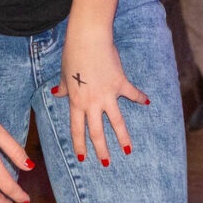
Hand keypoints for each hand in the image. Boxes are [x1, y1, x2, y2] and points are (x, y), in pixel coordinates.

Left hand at [52, 27, 149, 166]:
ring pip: (116, 122)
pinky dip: (140, 98)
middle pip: (97, 132)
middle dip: (101, 149)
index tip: (83, 157)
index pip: (77, 129)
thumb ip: (63, 88)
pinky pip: (132, 93)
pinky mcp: (120, 83)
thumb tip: (55, 94)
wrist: (88, 39)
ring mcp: (108, 94)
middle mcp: (92, 102)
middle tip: (106, 163)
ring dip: (123, 138)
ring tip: (128, 150)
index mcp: (76, 102)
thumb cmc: (72, 55)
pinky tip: (147, 102)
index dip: (80, 144)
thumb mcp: (64, 74)